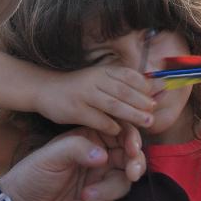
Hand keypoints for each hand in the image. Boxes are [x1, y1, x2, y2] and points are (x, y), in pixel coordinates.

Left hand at [0, 126, 145, 200]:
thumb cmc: (32, 174)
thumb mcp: (52, 156)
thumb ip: (78, 149)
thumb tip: (104, 155)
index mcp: (90, 140)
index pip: (120, 134)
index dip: (132, 139)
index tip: (132, 149)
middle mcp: (99, 160)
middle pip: (130, 160)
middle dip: (133, 166)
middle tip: (131, 173)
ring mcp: (99, 183)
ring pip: (122, 185)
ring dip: (105, 192)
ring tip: (83, 196)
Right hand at [34, 66, 160, 136]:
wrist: (44, 89)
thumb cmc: (77, 87)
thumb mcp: (97, 77)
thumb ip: (118, 82)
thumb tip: (149, 87)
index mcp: (102, 71)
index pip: (128, 75)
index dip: (144, 85)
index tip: (156, 94)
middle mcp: (94, 80)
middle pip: (124, 91)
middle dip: (142, 101)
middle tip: (154, 110)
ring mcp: (84, 95)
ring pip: (114, 105)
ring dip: (133, 114)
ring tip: (147, 121)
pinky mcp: (76, 110)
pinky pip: (98, 120)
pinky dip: (111, 125)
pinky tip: (120, 130)